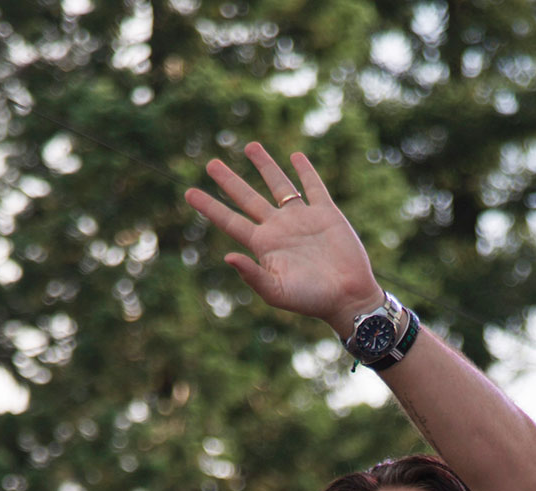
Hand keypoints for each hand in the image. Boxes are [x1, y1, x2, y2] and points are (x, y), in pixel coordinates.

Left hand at [185, 142, 381, 337]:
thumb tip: (228, 256)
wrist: (347, 297)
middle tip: (210, 163)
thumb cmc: (311, 300)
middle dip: (229, 181)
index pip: (230, 220)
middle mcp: (279, 229)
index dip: (210, 207)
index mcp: (264, 246)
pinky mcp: (326, 214)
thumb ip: (253, 275)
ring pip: (279, 186)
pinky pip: (313, 187)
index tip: (188, 193)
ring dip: (264, 165)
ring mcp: (302, 219)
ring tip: (249, 146)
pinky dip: (305, 171)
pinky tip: (296, 157)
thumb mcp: (277, 292)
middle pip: (248, 198)